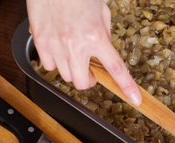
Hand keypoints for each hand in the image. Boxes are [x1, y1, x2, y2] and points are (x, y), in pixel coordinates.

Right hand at [26, 0, 141, 104]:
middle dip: (89, 80)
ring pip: (66, 76)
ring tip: (72, 53)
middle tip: (90, 70)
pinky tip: (57, 47)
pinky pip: (49, 66)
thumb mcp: (101, 11)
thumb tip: (103, 52)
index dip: (126, 86)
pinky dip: (54, 62)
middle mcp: (76, 45)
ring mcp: (56, 45)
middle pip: (83, 83)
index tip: (134, 99)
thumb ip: (104, 34)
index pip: (115, 68)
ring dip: (72, 70)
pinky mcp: (40, 42)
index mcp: (96, 36)